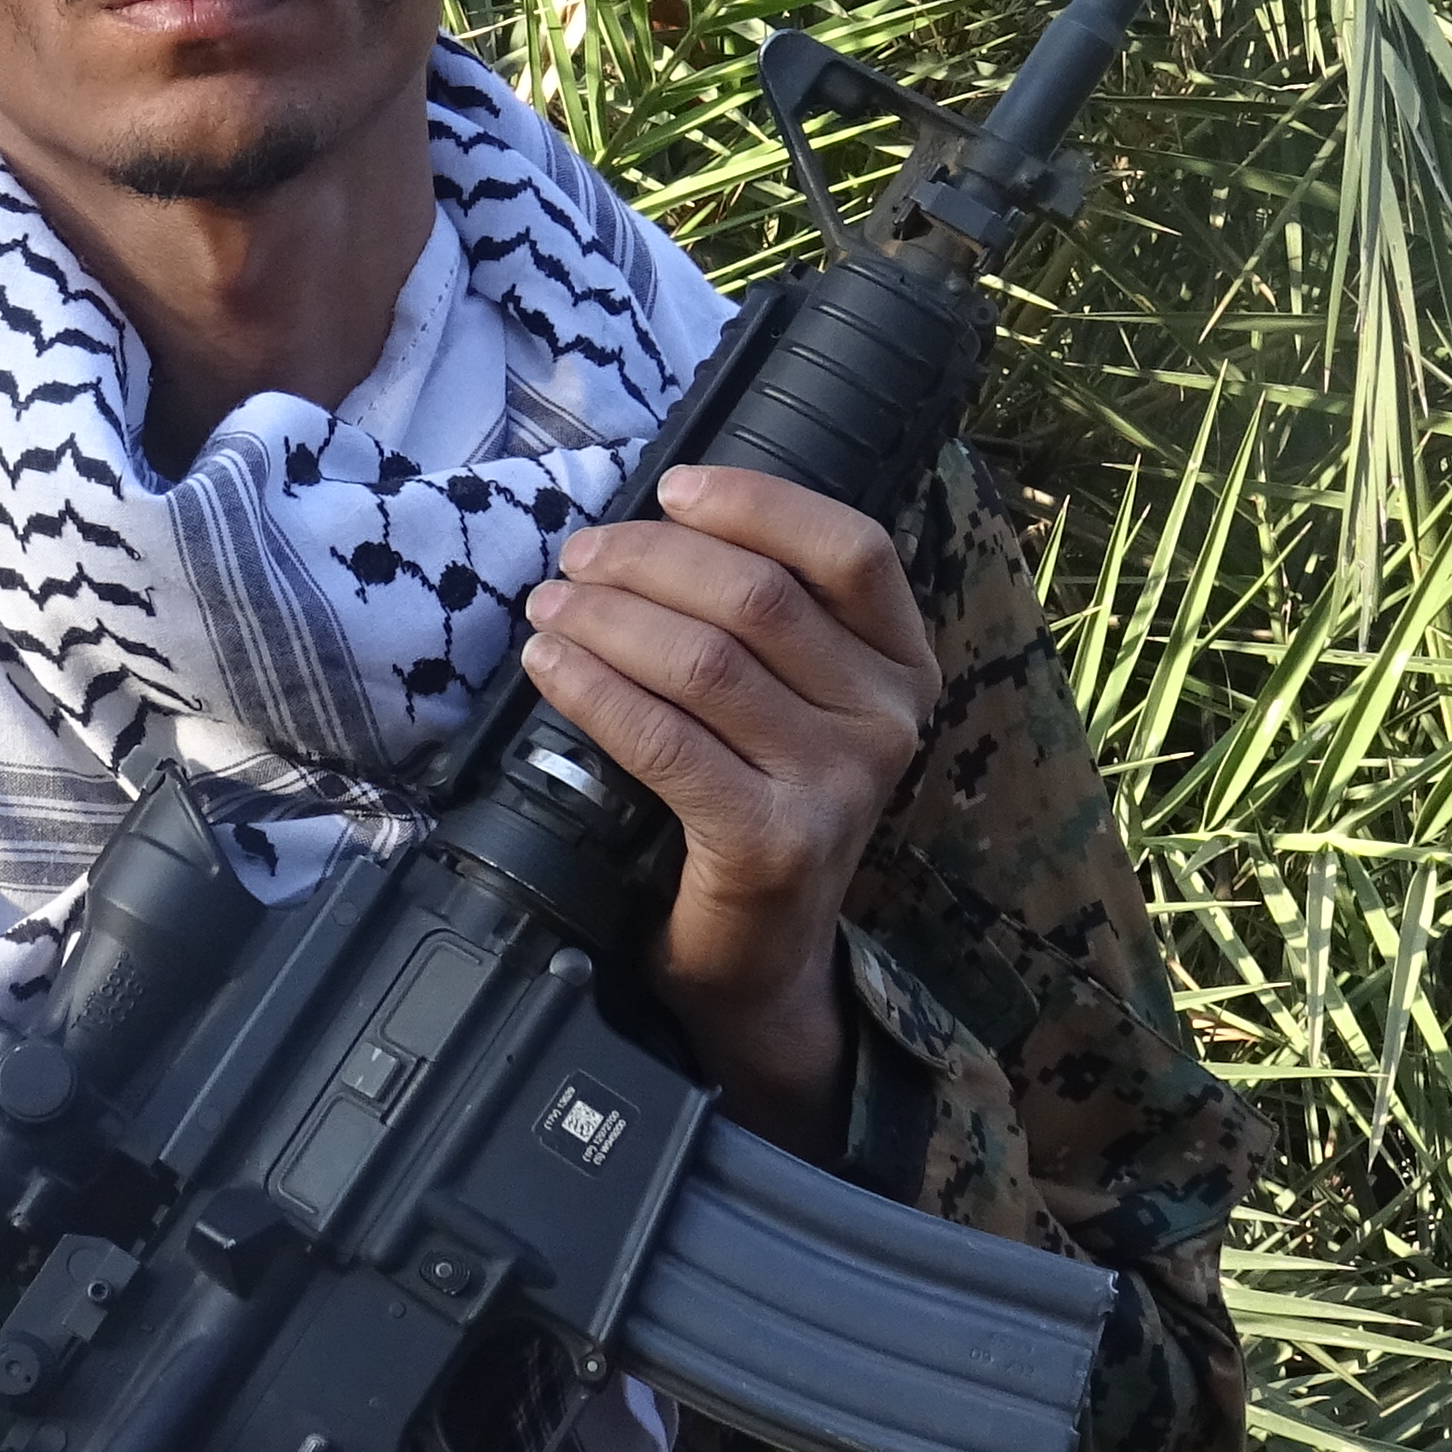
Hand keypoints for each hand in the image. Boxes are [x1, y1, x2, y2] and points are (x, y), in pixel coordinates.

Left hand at [516, 465, 937, 1155]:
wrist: (759, 963)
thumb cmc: (756, 805)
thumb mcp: (791, 704)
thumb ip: (762, 621)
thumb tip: (650, 521)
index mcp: (903, 666)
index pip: (851, 548)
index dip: (756, 501)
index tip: (670, 488)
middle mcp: (888, 720)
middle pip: (759, 596)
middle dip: (650, 561)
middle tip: (577, 559)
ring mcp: (839, 786)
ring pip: (706, 660)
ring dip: (609, 620)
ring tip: (549, 608)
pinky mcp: (773, 842)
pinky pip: (664, 741)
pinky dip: (593, 690)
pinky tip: (548, 668)